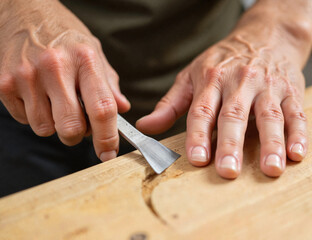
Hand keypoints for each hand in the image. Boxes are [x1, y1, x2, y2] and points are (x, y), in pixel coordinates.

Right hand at [0, 0, 129, 160]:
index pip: (102, 109)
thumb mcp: (94, 51)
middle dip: (78, 136)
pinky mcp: (3, 84)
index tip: (109, 154)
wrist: (23, 10)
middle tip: (79, 125)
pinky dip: (34, 116)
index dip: (108, 138)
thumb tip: (123, 109)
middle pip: (71, 128)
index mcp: (84, 60)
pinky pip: (25, 120)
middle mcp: (55, 69)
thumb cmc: (64, 34)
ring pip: (45, 129)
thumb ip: (109, 83)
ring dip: (55, 125)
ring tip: (56, 102)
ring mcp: (26, 77)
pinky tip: (38, 96)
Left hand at [137, 8, 311, 177]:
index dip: (199, 135)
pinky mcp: (291, 91)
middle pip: (235, 115)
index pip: (202, 110)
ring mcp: (268, 87)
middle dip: (231, 145)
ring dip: (271, 143)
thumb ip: (171, 104)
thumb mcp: (192, 75)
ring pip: (269, 116)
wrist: (266, 37)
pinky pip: (296, 113)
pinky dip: (298, 134)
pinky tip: (297, 153)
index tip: (197, 159)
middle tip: (229, 171)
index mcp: (212, 79)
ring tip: (271, 168)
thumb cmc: (225, 61)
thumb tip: (145, 127)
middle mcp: (240, 82)